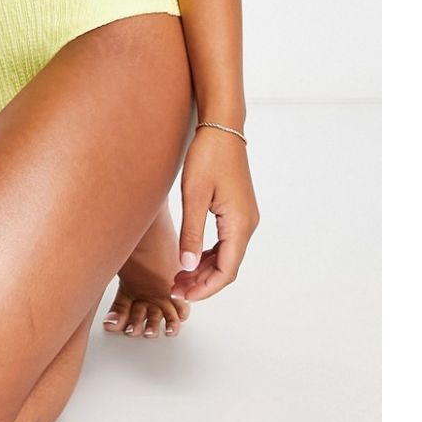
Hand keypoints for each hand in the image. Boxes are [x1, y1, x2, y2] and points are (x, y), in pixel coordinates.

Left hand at [171, 128, 259, 302]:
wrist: (222, 127)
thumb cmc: (207, 156)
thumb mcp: (194, 195)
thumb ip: (191, 233)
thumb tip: (186, 268)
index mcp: (239, 224)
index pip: (226, 271)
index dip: (204, 288)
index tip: (181, 294)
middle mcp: (247, 224)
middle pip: (227, 267)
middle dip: (201, 282)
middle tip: (174, 289)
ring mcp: (244, 217)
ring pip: (226, 255)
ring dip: (203, 269)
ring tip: (178, 277)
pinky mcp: (237, 209)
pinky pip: (225, 241)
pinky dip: (208, 254)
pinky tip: (189, 257)